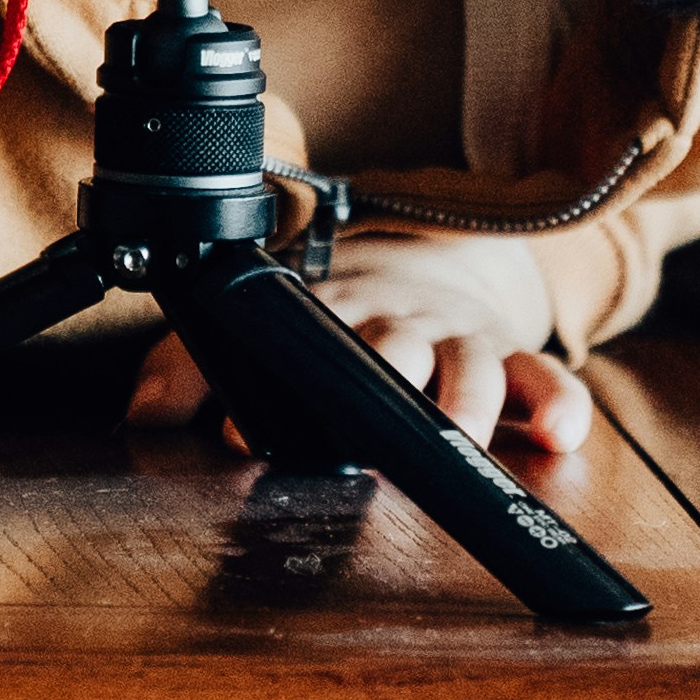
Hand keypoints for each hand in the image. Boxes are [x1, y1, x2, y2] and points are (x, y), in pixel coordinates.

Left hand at [130, 227, 589, 458]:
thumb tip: (140, 414)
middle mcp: (399, 326)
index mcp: (331, 319)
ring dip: (471, 403)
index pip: (294, 347)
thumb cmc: (340, 316)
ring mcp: (459, 340)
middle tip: (368, 439)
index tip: (239, 434)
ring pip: (475, 367)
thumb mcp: (262, 328)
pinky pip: (547, 379)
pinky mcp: (512, 358)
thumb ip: (190, 366)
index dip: (264, 391)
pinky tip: (557, 434)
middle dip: (387, 384)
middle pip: (397, 350)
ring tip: (464, 440)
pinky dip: (559, 404)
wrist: (428, 259)